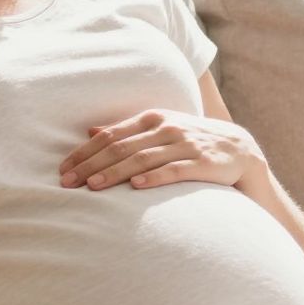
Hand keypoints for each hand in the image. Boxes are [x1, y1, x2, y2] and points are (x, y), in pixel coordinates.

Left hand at [59, 108, 266, 191]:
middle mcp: (167, 128)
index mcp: (153, 118)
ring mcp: (186, 145)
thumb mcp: (160, 129)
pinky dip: (154, 177)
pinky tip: (137, 186)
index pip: (111, 134)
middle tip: (67, 183)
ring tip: (93, 187)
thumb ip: (127, 130)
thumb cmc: (192, 141)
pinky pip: (174, 170)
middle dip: (91, 165)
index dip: (85, 152)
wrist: (240, 149)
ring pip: (143, 158)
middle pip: (121, 147)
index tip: (63, 169)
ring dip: (116, 173)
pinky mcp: (203, 163)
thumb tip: (90, 130)